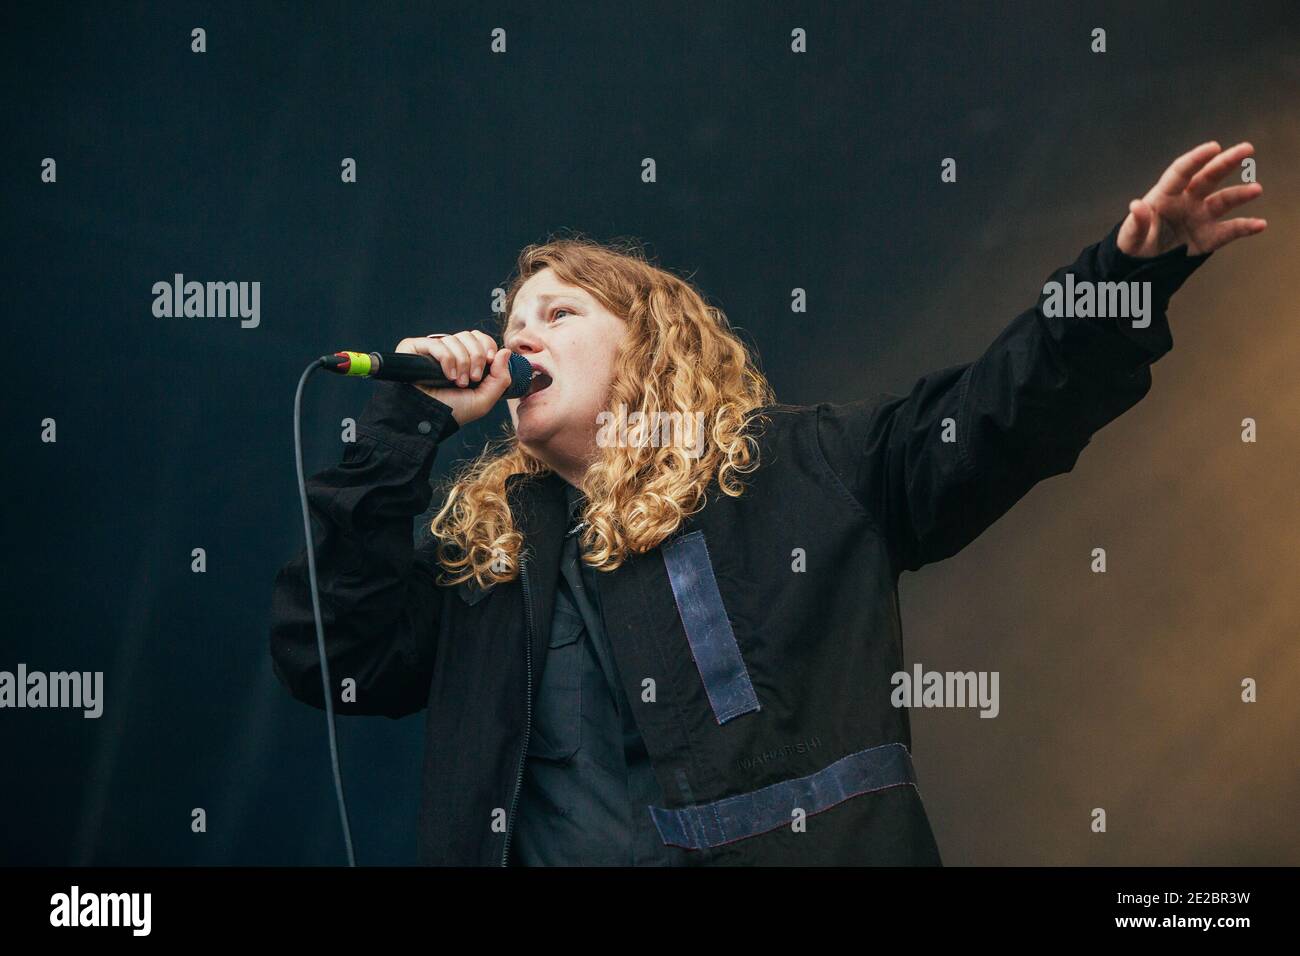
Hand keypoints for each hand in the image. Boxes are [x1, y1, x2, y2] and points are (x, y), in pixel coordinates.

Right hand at [395, 330, 514, 426]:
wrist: (429, 418)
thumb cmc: (454, 411)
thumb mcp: (485, 398)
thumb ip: (501, 377)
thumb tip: (506, 351)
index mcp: (465, 359)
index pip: (479, 338)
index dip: (487, 346)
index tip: (489, 362)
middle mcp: (448, 351)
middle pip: (469, 335)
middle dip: (476, 356)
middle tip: (473, 378)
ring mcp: (431, 349)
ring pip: (454, 339)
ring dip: (461, 362)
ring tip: (457, 382)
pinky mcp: (414, 348)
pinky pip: (437, 344)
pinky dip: (447, 359)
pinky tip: (447, 376)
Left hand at [1118, 141, 1266, 256]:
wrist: (1142, 266)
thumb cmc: (1133, 245)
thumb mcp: (1129, 237)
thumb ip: (1136, 223)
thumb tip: (1136, 205)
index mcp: (1165, 196)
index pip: (1181, 171)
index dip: (1197, 158)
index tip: (1214, 147)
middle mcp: (1186, 201)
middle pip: (1208, 177)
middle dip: (1227, 162)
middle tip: (1247, 149)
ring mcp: (1199, 217)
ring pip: (1223, 201)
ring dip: (1240, 195)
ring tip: (1256, 189)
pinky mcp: (1208, 236)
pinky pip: (1230, 230)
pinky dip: (1245, 227)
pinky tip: (1260, 225)